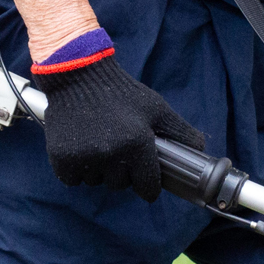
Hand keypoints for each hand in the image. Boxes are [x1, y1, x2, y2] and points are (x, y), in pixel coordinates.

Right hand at [35, 54, 204, 202]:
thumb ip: (181, 132)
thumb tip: (201, 150)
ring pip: (96, 182)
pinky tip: (80, 147)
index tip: (144, 179)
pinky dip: (76, 169)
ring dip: (98, 170)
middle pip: (120, 185)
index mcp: (137, 143)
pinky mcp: (61, 158)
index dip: (148, 185)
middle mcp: (111, 154)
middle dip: (122, 172)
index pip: (147, 188)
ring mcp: (84, 157)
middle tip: (118, 148)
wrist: (78, 75)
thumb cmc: (122, 93)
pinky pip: (73, 179)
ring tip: (97, 143)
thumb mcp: (156, 108)